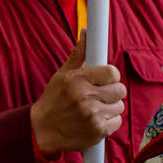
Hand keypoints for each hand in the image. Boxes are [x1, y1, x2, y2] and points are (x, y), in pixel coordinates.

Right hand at [30, 35, 127, 154]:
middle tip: (100, 95)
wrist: (42, 130)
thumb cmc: (54, 100)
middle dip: (112, 92)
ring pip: (120, 106)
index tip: (105, 79)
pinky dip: (110, 122)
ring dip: (111, 107)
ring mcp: (92, 115)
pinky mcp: (98, 131)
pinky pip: (118, 122)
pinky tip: (95, 120)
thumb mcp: (63, 75)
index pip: (112, 72)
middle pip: (120, 89)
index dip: (111, 76)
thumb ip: (79, 55)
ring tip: (95, 108)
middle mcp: (85, 97)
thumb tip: (87, 32)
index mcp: (77, 80)